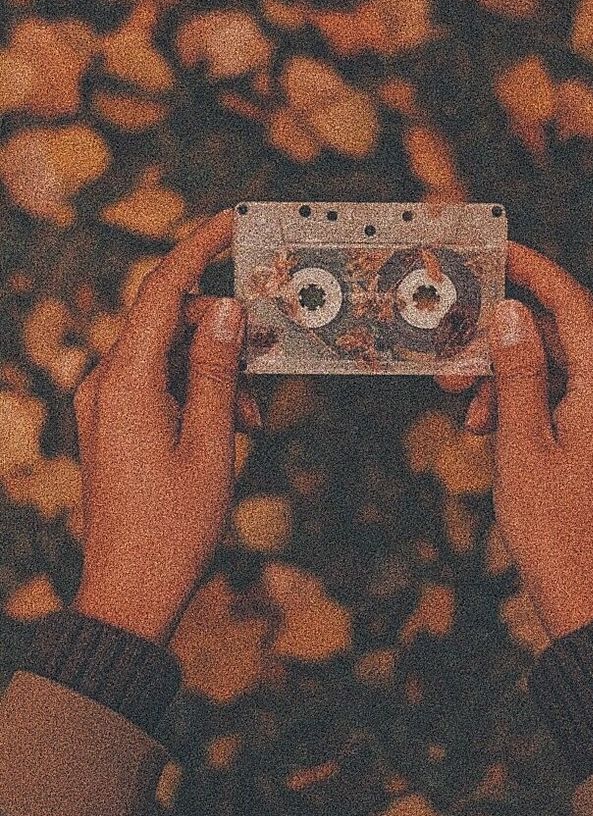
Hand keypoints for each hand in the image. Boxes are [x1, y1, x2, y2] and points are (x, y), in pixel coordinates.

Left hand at [72, 209, 257, 643]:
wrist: (130, 593)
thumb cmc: (175, 524)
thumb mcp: (211, 443)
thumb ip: (217, 369)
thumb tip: (228, 309)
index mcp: (125, 381)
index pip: (163, 290)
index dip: (198, 249)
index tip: (231, 222)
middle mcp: (105, 383)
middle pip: (169, 323)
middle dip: (222, 334)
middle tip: (265, 363)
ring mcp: (105, 404)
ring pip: (169, 357)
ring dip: (215, 373)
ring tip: (249, 420)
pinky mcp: (113, 424)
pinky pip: (158, 386)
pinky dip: (196, 394)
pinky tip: (227, 428)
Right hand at [440, 241, 592, 638]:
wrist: (592, 603)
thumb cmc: (554, 530)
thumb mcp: (521, 446)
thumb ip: (517, 373)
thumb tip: (513, 312)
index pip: (573, 306)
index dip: (534, 272)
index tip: (497, 251)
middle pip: (558, 343)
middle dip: (500, 348)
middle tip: (447, 367)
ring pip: (556, 376)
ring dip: (506, 384)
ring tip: (465, 414)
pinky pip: (563, 405)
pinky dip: (525, 409)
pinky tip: (489, 432)